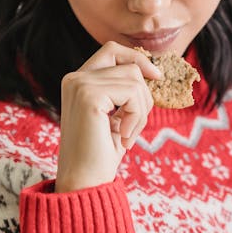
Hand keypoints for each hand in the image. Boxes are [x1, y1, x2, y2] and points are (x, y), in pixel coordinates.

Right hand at [55, 42, 161, 192]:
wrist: (84, 182)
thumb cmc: (101, 154)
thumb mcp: (117, 116)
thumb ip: (126, 92)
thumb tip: (154, 72)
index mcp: (78, 81)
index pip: (112, 50)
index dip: (137, 59)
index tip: (157, 77)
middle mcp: (75, 78)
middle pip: (130, 66)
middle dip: (143, 97)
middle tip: (133, 127)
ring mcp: (80, 85)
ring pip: (135, 80)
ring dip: (141, 112)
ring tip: (126, 135)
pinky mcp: (89, 96)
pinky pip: (133, 94)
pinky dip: (137, 118)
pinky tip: (123, 137)